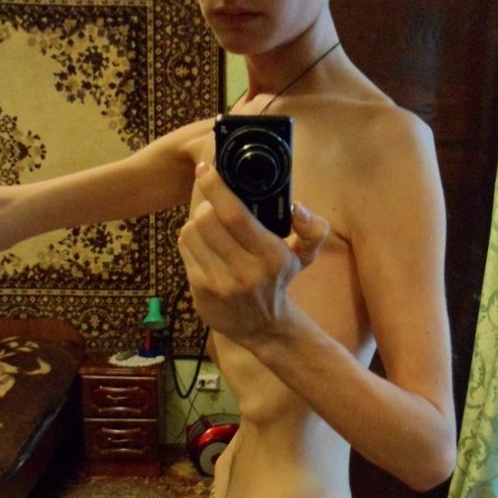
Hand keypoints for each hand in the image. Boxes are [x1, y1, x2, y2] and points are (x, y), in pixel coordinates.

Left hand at [177, 162, 328, 343]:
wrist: (264, 328)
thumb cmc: (279, 280)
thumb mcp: (303, 256)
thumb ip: (312, 230)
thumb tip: (298, 208)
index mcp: (272, 256)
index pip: (234, 214)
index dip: (216, 186)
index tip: (207, 169)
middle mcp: (245, 272)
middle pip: (206, 219)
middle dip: (205, 203)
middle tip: (212, 203)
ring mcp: (220, 284)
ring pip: (191, 232)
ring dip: (196, 222)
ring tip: (209, 227)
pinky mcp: (201, 291)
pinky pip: (185, 250)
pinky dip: (191, 241)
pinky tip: (204, 246)